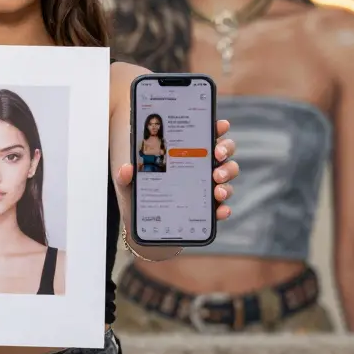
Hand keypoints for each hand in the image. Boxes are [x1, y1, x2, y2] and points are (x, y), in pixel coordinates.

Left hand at [112, 118, 238, 220]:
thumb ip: (125, 177)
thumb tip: (127, 169)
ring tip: (216, 185)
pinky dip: (224, 207)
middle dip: (225, 149)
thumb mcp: (129, 186)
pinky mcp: (209, 208)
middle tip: (217, 155)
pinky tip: (220, 210)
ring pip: (228, 175)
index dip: (216, 127)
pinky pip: (223, 206)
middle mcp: (200, 166)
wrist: (146, 229)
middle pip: (223, 151)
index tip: (220, 125)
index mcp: (183, 153)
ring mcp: (208, 187)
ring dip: (226, 176)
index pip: (204, 134)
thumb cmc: (140, 198)